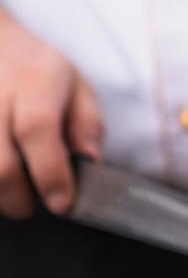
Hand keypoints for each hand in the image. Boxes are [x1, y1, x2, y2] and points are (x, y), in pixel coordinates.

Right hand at [0, 15, 103, 217]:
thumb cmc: (35, 70)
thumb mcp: (75, 85)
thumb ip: (87, 124)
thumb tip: (90, 161)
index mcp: (34, 80)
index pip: (37, 130)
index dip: (50, 173)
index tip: (63, 203)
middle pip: (0, 163)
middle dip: (21, 199)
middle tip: (36, 207)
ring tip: (14, 195)